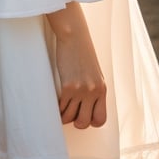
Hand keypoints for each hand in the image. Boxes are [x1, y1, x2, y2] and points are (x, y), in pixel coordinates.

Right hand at [46, 2, 106, 128]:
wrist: (74, 36)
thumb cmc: (83, 52)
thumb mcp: (94, 73)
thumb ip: (93, 89)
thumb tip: (86, 106)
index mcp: (102, 89)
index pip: (101, 119)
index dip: (91, 121)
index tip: (83, 115)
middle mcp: (93, 92)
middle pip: (85, 122)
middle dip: (76, 122)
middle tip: (71, 114)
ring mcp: (80, 90)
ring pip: (70, 117)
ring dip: (64, 116)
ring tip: (62, 109)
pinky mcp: (68, 87)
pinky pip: (61, 108)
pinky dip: (57, 109)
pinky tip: (57, 102)